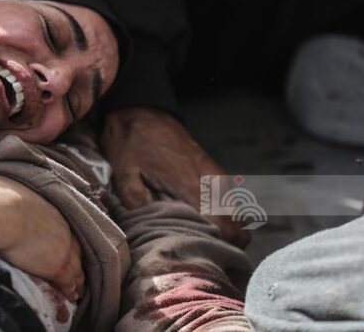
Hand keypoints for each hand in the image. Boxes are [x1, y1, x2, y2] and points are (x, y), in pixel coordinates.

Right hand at [0, 176, 84, 300]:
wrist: (0, 212)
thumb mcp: (7, 186)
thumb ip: (9, 191)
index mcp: (51, 208)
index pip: (63, 228)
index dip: (64, 238)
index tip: (62, 245)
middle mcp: (62, 227)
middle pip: (75, 247)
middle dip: (75, 257)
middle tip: (75, 268)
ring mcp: (63, 248)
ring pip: (76, 267)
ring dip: (77, 278)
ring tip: (77, 288)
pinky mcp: (58, 267)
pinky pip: (70, 283)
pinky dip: (71, 290)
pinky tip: (72, 297)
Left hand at [101, 107, 249, 246]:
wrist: (142, 110)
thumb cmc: (132, 142)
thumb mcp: (124, 175)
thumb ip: (139, 205)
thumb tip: (152, 231)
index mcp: (194, 187)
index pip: (227, 229)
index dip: (221, 247)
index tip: (204, 254)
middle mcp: (214, 183)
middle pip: (239, 227)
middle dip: (224, 242)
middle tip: (198, 246)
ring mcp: (216, 175)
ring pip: (237, 214)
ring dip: (223, 227)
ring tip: (195, 231)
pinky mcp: (213, 170)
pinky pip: (228, 200)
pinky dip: (219, 212)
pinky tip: (194, 213)